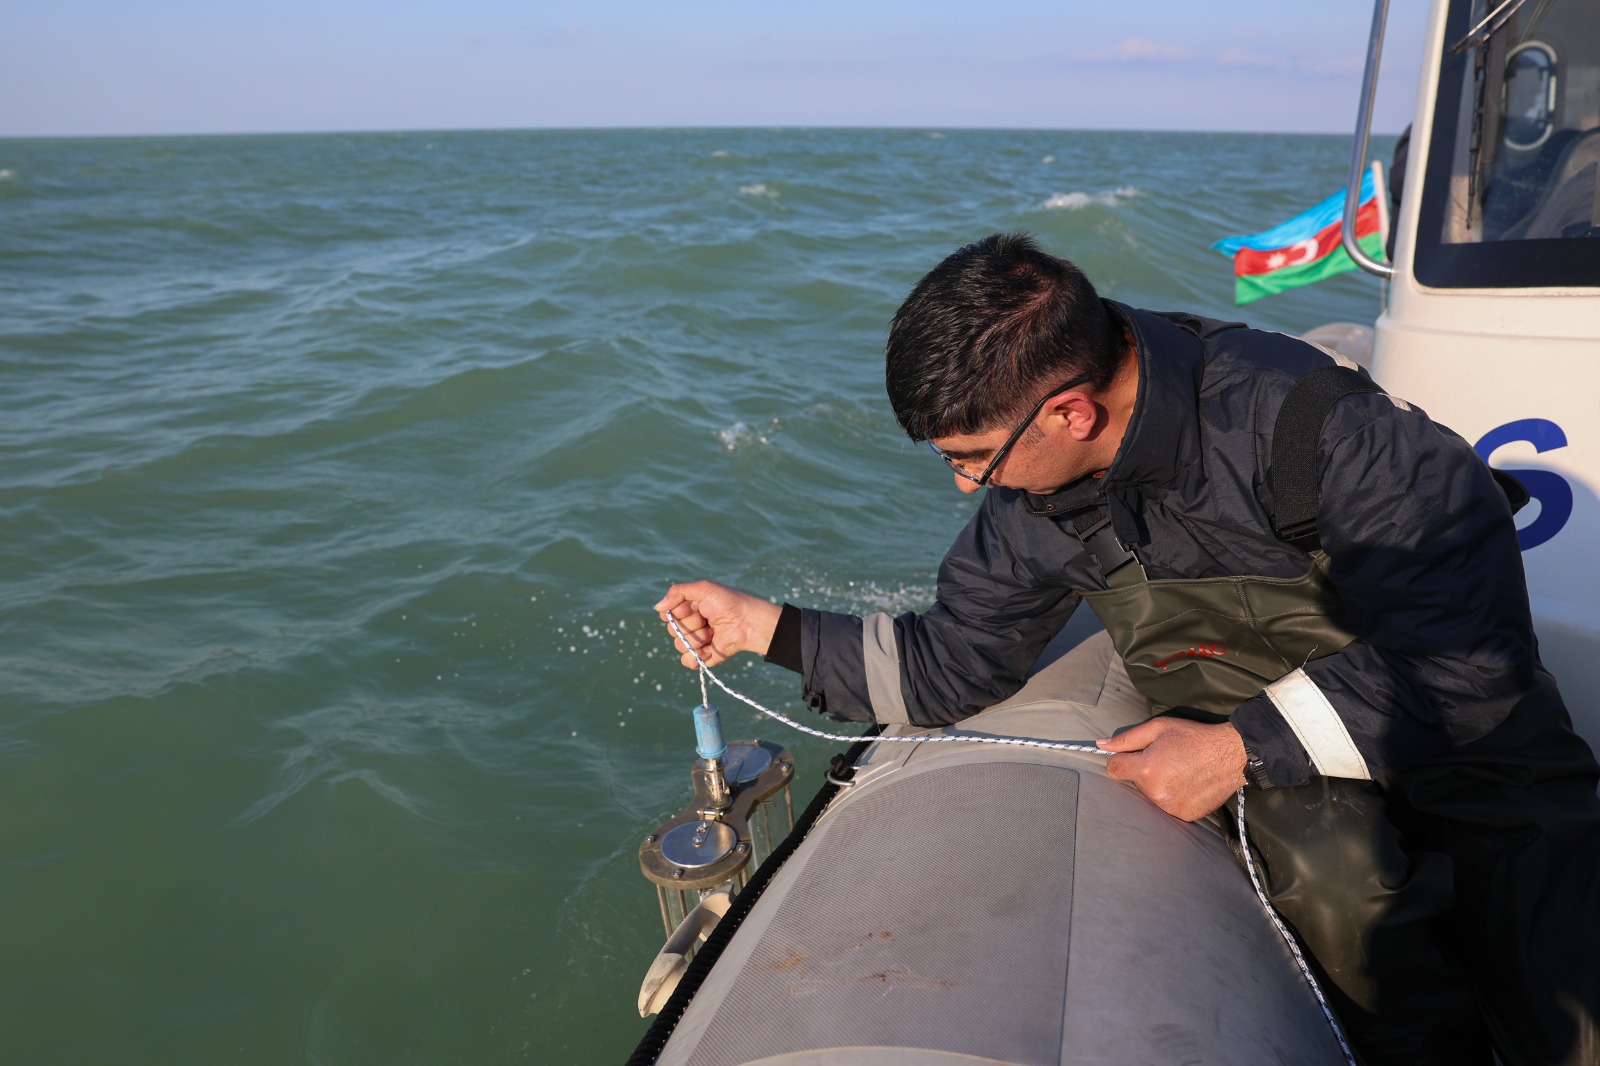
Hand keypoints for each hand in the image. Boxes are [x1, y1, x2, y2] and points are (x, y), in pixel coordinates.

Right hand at [654, 581, 781, 669]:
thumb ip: (678, 592)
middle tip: (707, 618)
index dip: (678, 612)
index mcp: (689, 608)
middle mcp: (691, 625)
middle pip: (672, 630)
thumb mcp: (703, 589)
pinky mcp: (704, 656)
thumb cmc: (729, 602)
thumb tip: (657, 608)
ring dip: (697, 638)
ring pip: (679, 645)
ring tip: (713, 632)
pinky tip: (710, 647)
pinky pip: (688, 661)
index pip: (668, 614)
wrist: (748, 622)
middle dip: (690, 624)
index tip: (694, 607)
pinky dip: (696, 656)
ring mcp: (697, 641)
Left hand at [1097, 718, 1247, 821]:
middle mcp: (1155, 793)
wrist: (1231, 755)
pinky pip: (1168, 806)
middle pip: (1134, 783)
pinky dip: (1174, 797)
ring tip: (1179, 772)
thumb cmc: (1194, 737)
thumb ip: (1127, 739)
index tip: (1134, 755)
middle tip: (1166, 760)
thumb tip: (1101, 745)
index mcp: (1146, 770)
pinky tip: (1188, 784)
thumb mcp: (1158, 728)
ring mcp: (1170, 808)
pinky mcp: (1185, 816)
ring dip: (1158, 786)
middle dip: (1143, 772)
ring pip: (1151, 796)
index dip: (1122, 759)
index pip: (1114, 769)